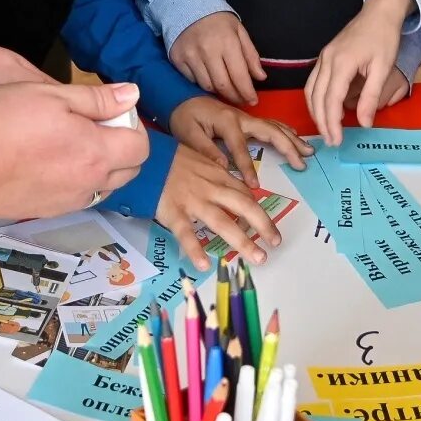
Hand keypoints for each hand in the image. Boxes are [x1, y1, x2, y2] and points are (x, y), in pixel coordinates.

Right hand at [0, 81, 148, 218]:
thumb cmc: (5, 120)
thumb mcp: (52, 94)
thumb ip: (98, 99)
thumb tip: (132, 95)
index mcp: (97, 153)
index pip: (141, 147)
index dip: (133, 126)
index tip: (114, 114)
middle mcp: (89, 184)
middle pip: (129, 171)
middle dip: (124, 148)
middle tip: (97, 127)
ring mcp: (68, 202)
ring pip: (104, 188)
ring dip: (102, 167)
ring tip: (74, 145)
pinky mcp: (46, 211)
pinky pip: (78, 198)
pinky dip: (79, 182)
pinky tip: (53, 164)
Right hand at [156, 143, 285, 269]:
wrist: (144, 155)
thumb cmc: (170, 158)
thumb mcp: (199, 159)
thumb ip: (215, 173)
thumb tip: (231, 185)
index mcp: (218, 175)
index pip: (244, 194)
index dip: (258, 211)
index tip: (266, 226)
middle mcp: (211, 188)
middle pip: (244, 207)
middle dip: (263, 225)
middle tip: (276, 243)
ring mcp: (193, 201)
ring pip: (223, 222)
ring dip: (243, 242)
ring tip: (258, 258)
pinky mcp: (174, 212)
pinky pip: (186, 233)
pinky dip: (195, 250)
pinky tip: (204, 265)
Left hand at [168, 96, 307, 185]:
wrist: (181, 99)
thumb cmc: (184, 118)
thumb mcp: (188, 134)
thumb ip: (205, 149)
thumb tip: (223, 167)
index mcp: (227, 121)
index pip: (240, 147)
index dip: (248, 167)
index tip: (255, 186)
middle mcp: (242, 117)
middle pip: (270, 131)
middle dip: (288, 148)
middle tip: (302, 164)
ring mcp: (247, 117)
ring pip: (275, 127)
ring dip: (293, 139)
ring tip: (308, 153)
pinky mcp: (247, 119)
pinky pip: (271, 124)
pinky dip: (286, 131)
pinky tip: (295, 138)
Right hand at [170, 12, 266, 105]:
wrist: (187, 7)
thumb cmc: (218, 21)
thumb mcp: (239, 32)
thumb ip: (251, 55)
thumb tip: (260, 78)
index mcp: (227, 42)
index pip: (239, 75)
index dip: (247, 92)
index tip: (252, 100)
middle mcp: (208, 50)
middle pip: (223, 85)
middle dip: (234, 97)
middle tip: (241, 100)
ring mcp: (190, 56)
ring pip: (206, 86)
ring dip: (218, 92)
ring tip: (226, 91)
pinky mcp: (177, 59)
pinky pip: (192, 80)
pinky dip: (202, 83)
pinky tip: (209, 79)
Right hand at [306, 0, 411, 144]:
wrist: (379, 12)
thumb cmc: (384, 38)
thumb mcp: (383, 68)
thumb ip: (371, 97)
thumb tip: (365, 123)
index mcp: (341, 63)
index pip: (331, 100)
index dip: (332, 123)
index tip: (337, 140)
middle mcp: (327, 60)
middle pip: (317, 97)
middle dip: (322, 121)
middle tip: (331, 141)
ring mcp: (323, 57)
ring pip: (310, 90)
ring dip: (316, 111)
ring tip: (326, 129)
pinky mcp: (325, 56)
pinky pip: (313, 81)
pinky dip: (316, 98)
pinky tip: (326, 108)